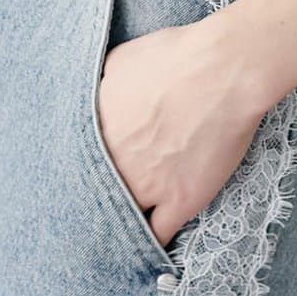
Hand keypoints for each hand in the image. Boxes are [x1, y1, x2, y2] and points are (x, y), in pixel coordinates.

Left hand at [96, 17, 271, 251]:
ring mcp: (147, 187)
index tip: (86, 171)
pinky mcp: (181, 200)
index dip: (81, 170)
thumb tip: (92, 100)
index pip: (73, 165)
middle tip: (103, 196)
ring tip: (122, 223)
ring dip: (122, 219)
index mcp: (95, 132)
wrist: (224, 68)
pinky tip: (149, 241)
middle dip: (98, 196)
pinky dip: (153, 240)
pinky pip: (158, 235)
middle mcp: (115, 165)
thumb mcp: (119, 60)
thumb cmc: (175, 54)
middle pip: (95, 195)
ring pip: (123, 219)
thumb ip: (97, 88)